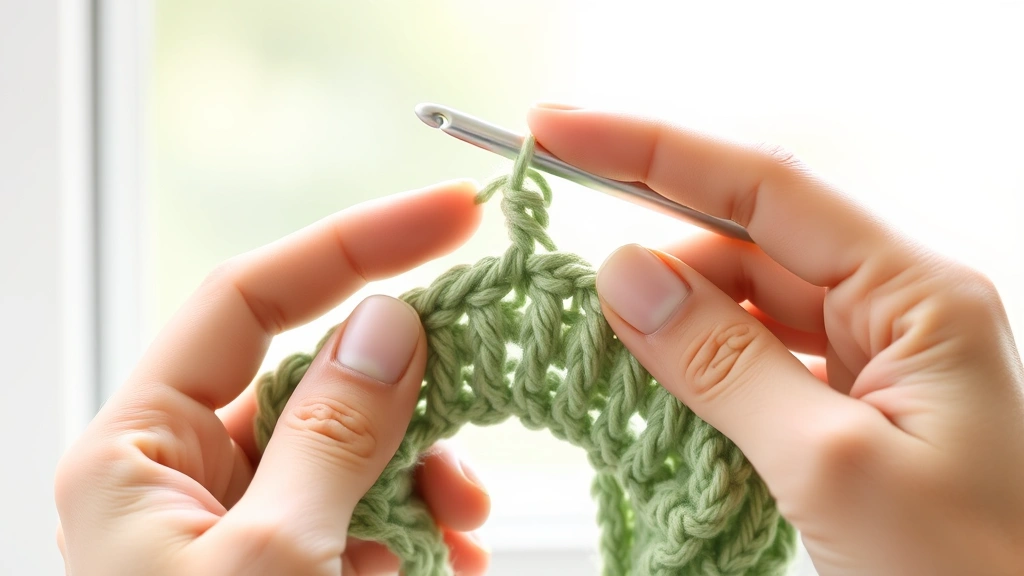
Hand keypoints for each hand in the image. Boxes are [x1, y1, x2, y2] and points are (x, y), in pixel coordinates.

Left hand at [54, 181, 490, 575]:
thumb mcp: (273, 559)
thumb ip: (331, 437)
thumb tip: (391, 322)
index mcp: (137, 453)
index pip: (246, 299)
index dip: (353, 242)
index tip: (453, 213)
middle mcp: (184, 472)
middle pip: (316, 376)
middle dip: (413, 392)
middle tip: (481, 393)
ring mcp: (237, 517)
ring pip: (353, 445)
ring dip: (426, 471)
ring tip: (467, 520)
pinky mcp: (285, 558)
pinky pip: (362, 508)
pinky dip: (418, 521)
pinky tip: (454, 551)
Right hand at [528, 105, 1023, 574]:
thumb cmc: (968, 574)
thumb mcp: (831, 465)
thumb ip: (723, 362)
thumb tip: (626, 276)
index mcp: (916, 296)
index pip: (764, 190)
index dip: (653, 151)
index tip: (560, 132)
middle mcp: (893, 311)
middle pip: (747, 245)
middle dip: (655, 257)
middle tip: (569, 290)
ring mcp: (868, 362)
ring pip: (742, 306)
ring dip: (668, 323)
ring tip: (603, 354)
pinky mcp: (841, 409)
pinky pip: (750, 363)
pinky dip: (692, 372)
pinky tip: (653, 389)